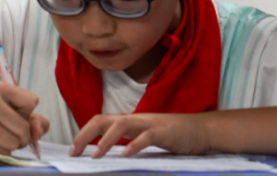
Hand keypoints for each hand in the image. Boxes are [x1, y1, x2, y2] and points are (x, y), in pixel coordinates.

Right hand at [0, 81, 48, 154]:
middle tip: (14, 132)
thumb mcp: (13, 107)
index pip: (32, 101)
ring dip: (14, 145)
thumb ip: (34, 118)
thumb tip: (38, 130)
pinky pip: (3, 152)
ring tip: (3, 137)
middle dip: (24, 135)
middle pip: (23, 127)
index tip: (15, 111)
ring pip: (14, 142)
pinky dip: (4, 151)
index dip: (28, 111)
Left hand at [70, 113, 210, 157]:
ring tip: (94, 156)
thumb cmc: (174, 136)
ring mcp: (151, 124)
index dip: (84, 133)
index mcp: (131, 122)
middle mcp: (137, 119)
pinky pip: (147, 136)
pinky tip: (125, 155)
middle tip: (74, 152)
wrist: (202, 130)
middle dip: (86, 135)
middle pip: (104, 120)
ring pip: (122, 124)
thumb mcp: (147, 138)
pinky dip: (134, 145)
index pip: (101, 121)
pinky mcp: (165, 132)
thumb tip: (108, 155)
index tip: (73, 150)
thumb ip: (130, 142)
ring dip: (105, 140)